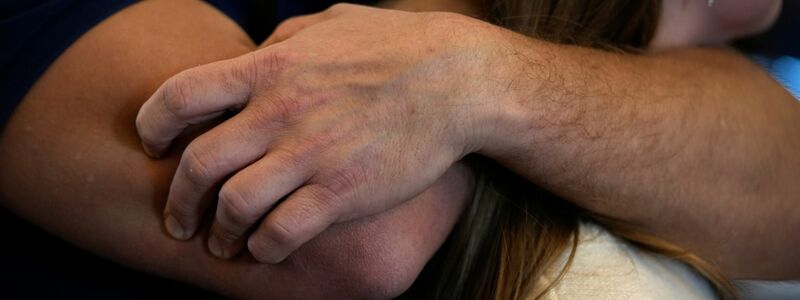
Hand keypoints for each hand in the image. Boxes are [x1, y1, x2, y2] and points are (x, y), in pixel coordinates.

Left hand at [136, 4, 496, 262]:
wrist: (459, 82)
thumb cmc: (398, 46)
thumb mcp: (332, 23)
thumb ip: (284, 39)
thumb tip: (256, 53)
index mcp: (272, 68)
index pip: (180, 95)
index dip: (152, 125)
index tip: (153, 146)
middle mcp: (281, 113)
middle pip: (198, 164)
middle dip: (178, 200)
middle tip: (179, 219)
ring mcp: (311, 155)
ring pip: (234, 206)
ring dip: (219, 233)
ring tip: (221, 244)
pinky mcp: (343, 192)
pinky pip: (282, 232)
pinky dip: (264, 247)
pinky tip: (266, 248)